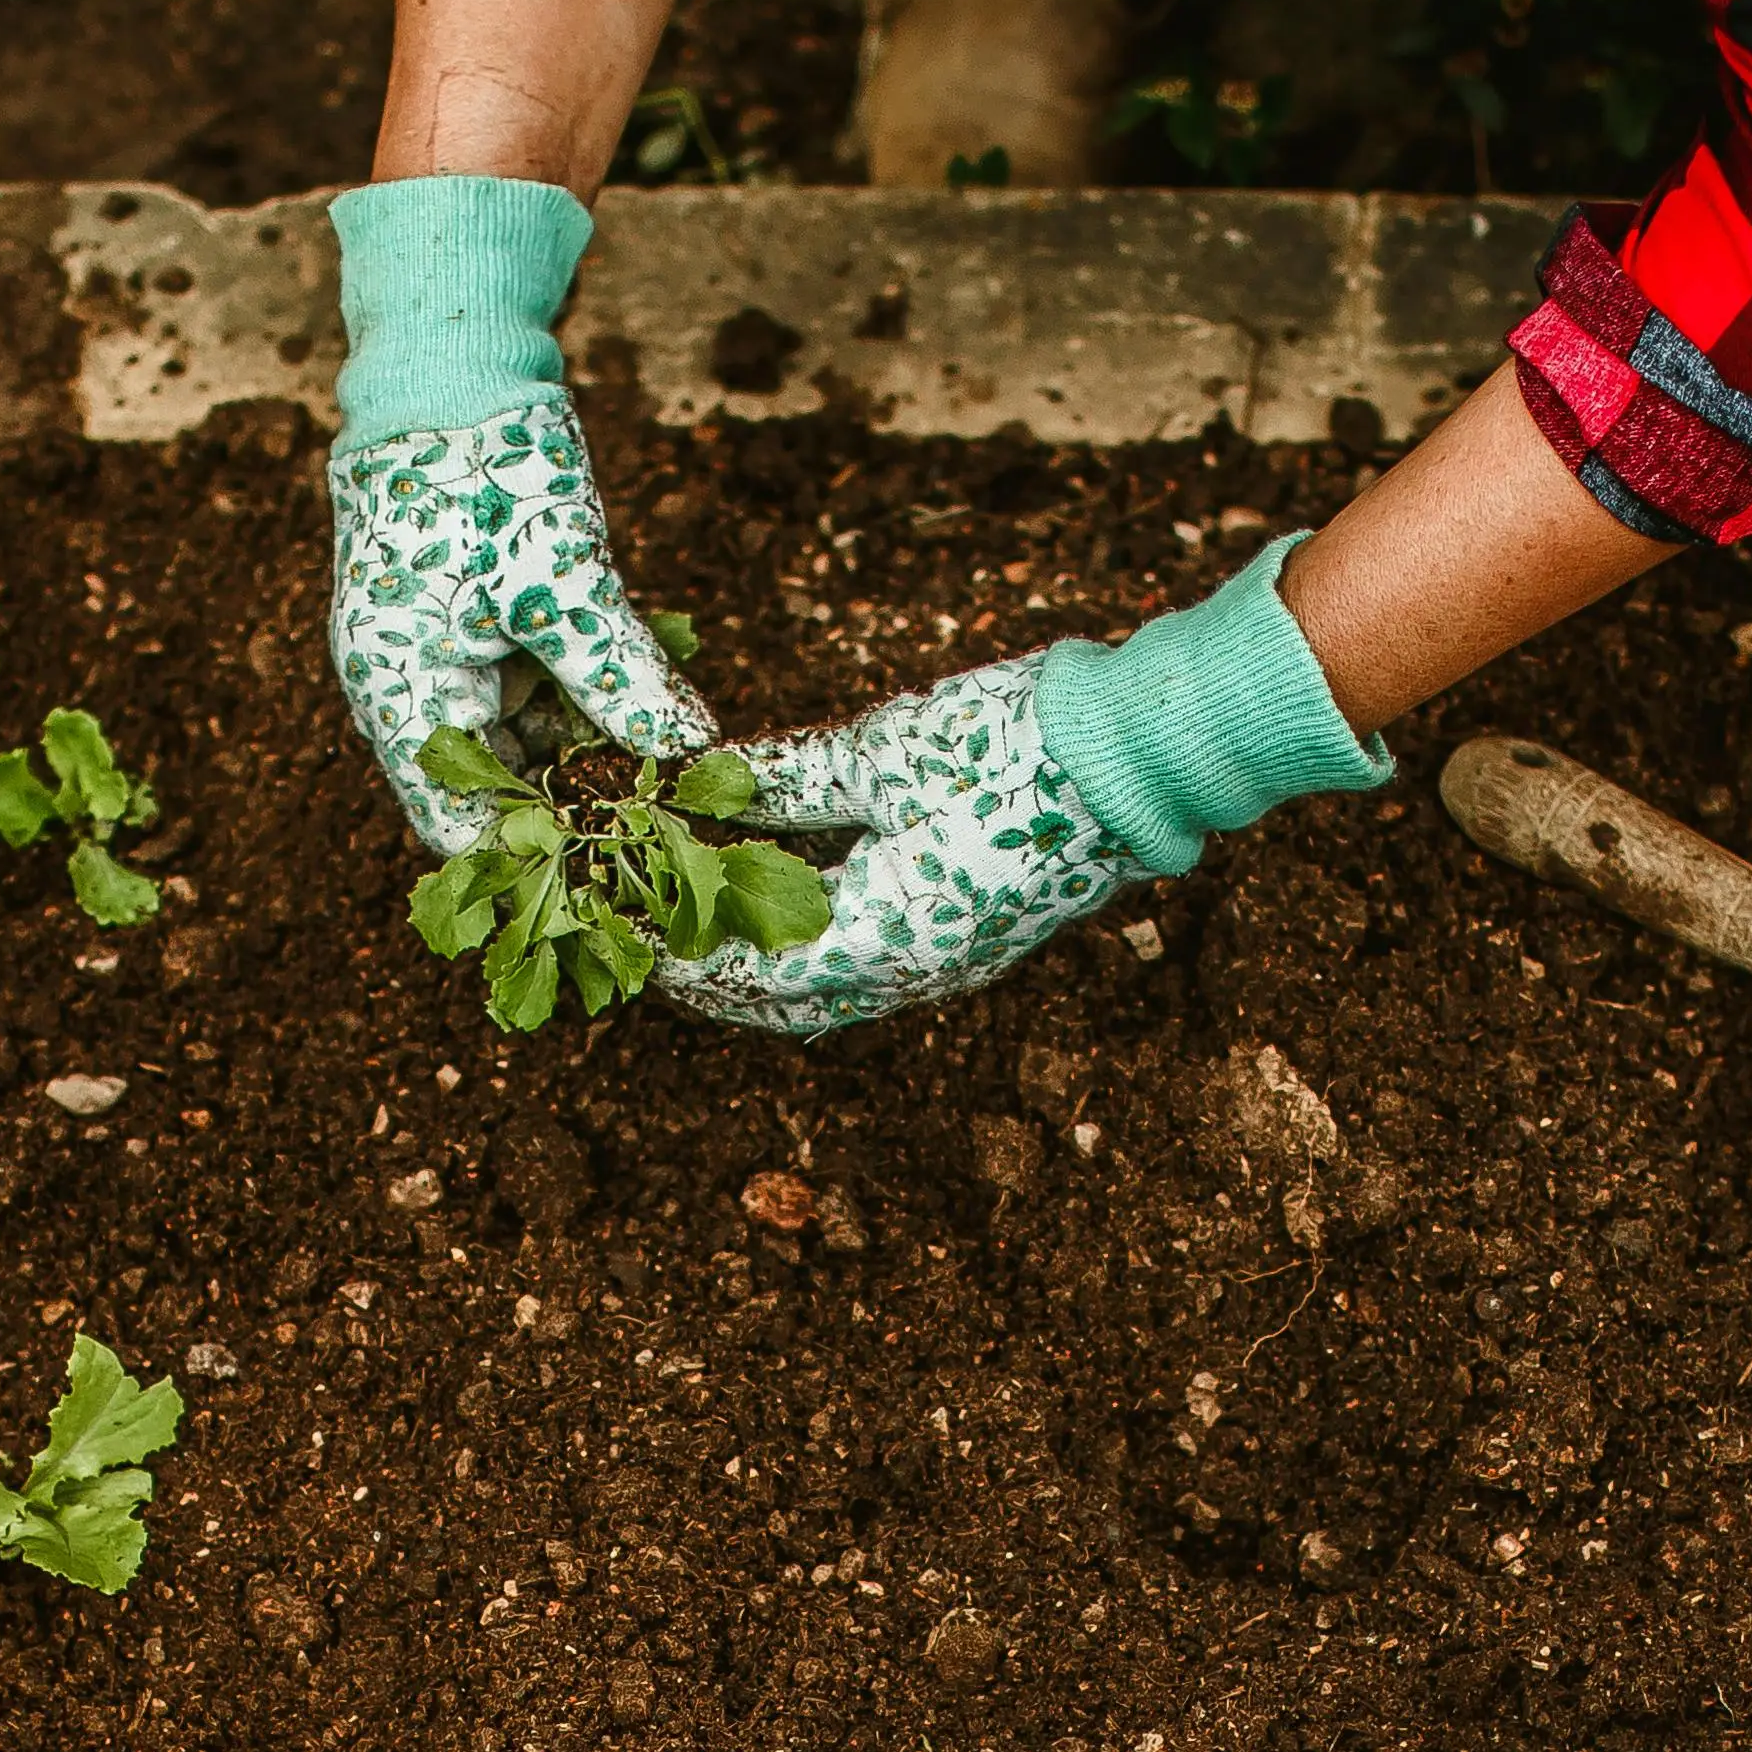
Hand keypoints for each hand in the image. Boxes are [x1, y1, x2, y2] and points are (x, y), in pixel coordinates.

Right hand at [326, 395, 713, 857]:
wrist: (448, 372)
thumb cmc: (482, 474)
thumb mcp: (560, 584)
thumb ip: (618, 676)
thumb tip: (690, 750)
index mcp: (401, 696)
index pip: (458, 827)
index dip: (534, 865)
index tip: (619, 887)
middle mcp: (412, 694)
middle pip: (493, 796)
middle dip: (576, 822)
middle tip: (664, 846)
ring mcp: (444, 663)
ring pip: (523, 751)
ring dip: (589, 771)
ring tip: (675, 795)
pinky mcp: (479, 633)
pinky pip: (534, 700)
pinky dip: (587, 717)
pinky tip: (655, 729)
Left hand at [654, 654, 1153, 1038]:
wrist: (1138, 757)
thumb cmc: (1010, 747)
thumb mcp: (874, 754)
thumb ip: (778, 783)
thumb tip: (696, 785)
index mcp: (879, 941)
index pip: (742, 974)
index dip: (671, 949)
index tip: (614, 913)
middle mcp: (913, 976)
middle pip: (779, 1004)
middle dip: (702, 976)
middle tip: (635, 930)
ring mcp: (949, 966)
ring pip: (826, 996)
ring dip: (757, 971)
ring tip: (695, 924)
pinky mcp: (972, 940)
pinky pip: (869, 971)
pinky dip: (811, 953)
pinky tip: (779, 908)